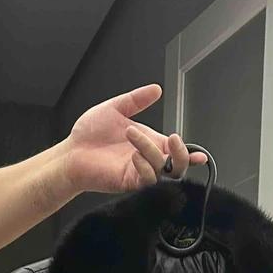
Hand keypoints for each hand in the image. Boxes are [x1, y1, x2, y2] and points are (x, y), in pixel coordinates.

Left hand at [63, 83, 206, 194]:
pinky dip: (145, 167)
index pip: (175, 151)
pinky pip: (147, 180)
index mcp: (149, 142)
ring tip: (130, 134)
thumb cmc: (90, 134)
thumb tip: (156, 89)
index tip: (200, 154)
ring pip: (163, 171)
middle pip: (178, 167)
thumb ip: (137, 100)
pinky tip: (133, 156)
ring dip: (151, 150)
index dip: (190, 154)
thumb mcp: (116, 108)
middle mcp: (148, 159)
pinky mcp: (129, 183)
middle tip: (173, 139)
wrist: (71, 151)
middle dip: (181, 154)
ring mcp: (139, 172)